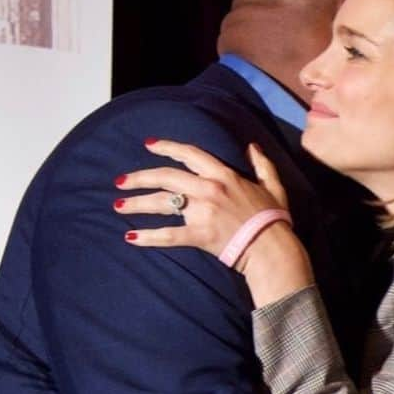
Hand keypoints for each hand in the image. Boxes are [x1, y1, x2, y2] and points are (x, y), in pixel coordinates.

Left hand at [115, 140, 289, 255]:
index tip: (148, 145)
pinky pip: (168, 235)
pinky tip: (131, 237)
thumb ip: (262, 164)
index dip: (167, 147)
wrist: (274, 248)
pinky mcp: (200, 235)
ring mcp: (203, 212)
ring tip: (118, 206)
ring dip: (137, 204)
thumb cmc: (274, 220)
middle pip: (166, 177)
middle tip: (120, 181)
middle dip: (139, 177)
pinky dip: (148, 236)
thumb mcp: (273, 186)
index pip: (190, 154)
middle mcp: (209, 189)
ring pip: (162, 203)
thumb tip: (252, 146)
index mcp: (224, 175)